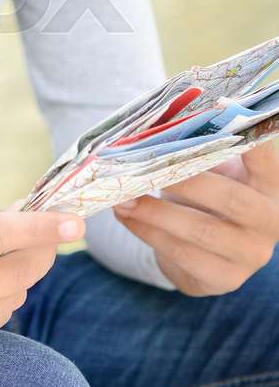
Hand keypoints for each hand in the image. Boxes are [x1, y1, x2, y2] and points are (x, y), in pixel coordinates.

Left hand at [113, 138, 278, 295]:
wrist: (203, 250)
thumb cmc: (205, 196)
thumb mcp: (210, 171)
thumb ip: (196, 152)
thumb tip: (158, 127)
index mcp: (271, 185)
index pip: (264, 159)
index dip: (249, 141)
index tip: (222, 108)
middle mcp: (270, 220)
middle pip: (232, 199)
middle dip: (186, 183)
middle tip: (148, 167)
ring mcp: (252, 254)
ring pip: (201, 231)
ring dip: (155, 212)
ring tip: (123, 196)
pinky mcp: (225, 279)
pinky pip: (182, 254)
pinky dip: (148, 233)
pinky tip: (126, 216)